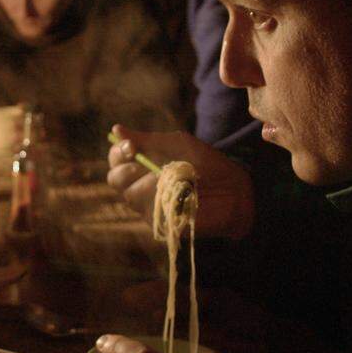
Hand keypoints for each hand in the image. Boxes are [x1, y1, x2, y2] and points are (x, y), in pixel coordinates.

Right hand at [107, 124, 254, 238]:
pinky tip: (178, 191)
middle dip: (125, 170)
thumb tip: (115, 129)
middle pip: (116, 180)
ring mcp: (150, 206)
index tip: (129, 146)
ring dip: (147, 182)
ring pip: (131, 196)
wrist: (235, 189)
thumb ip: (148, 140)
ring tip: (168, 175)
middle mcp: (141, 187)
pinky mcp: (162, 223)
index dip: (117, 152)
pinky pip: (150, 211)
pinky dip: (162, 198)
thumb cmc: (207, 163)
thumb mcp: (177, 144)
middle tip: (140, 163)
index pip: (116, 160)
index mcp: (143, 166)